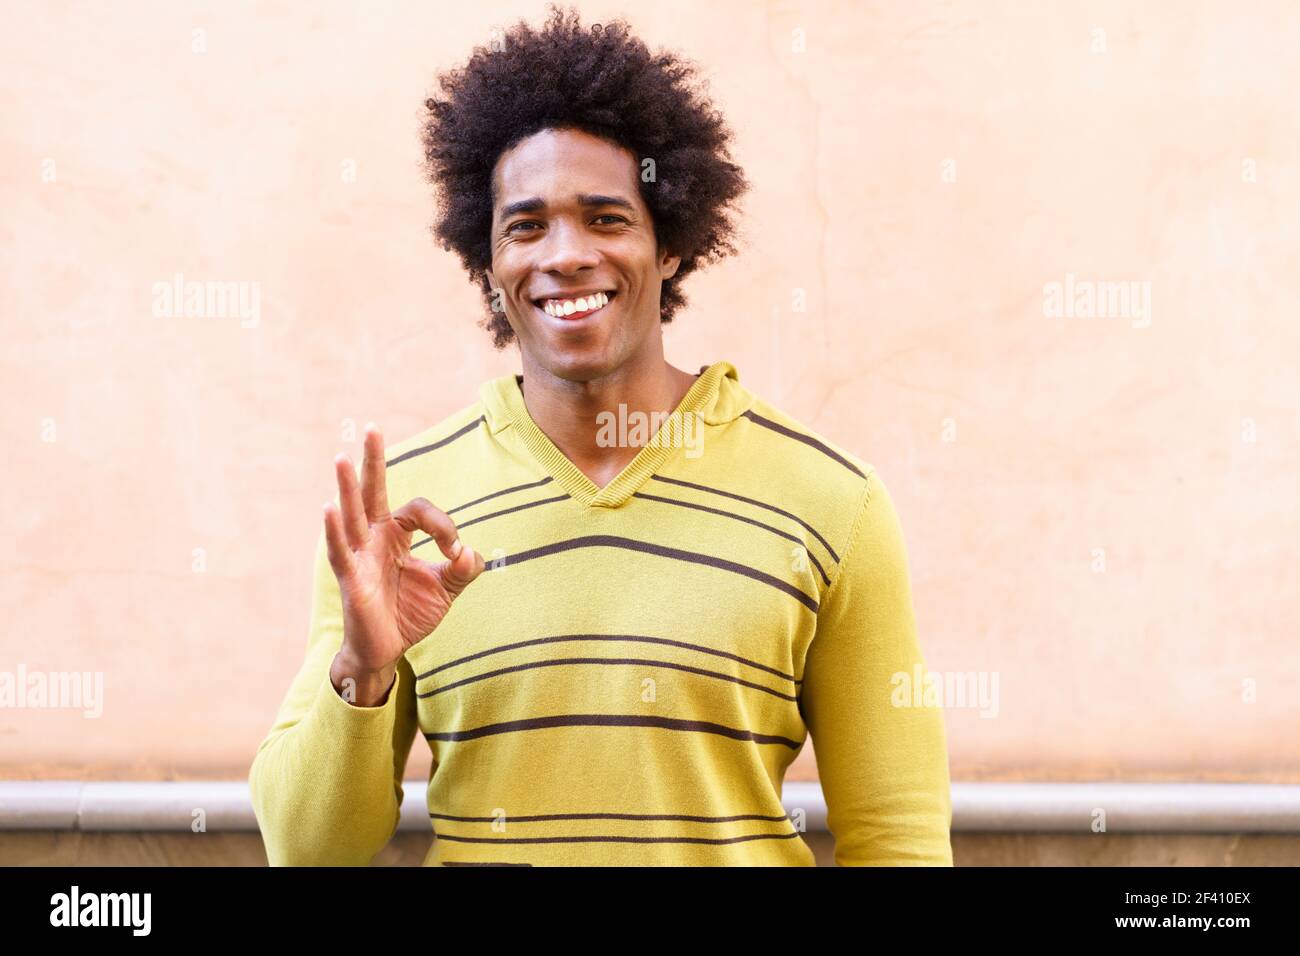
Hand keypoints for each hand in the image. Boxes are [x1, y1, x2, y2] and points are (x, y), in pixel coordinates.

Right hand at [323, 423, 484, 686]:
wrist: (387, 651)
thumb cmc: (410, 614)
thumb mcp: (446, 588)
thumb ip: (463, 568)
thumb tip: (471, 552)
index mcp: (395, 535)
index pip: (418, 510)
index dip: (443, 525)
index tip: (457, 551)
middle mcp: (373, 538)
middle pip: (373, 492)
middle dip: (373, 461)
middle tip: (372, 427)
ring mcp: (358, 556)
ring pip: (352, 515)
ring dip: (347, 487)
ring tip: (342, 457)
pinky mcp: (350, 579)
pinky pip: (340, 550)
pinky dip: (333, 529)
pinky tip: (329, 508)